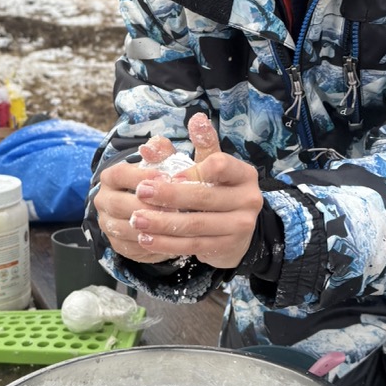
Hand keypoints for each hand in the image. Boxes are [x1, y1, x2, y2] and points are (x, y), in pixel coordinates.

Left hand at [94, 115, 262, 269]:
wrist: (236, 229)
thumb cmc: (215, 189)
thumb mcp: (204, 167)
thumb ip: (182, 152)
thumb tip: (160, 138)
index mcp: (244, 174)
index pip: (219, 165)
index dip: (192, 170)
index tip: (168, 174)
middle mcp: (249, 199)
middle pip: (204, 197)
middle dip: (169, 195)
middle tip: (140, 192)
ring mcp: (241, 226)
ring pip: (196, 224)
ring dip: (162, 223)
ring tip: (136, 219)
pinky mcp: (227, 246)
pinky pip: (192, 245)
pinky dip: (167, 243)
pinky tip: (146, 239)